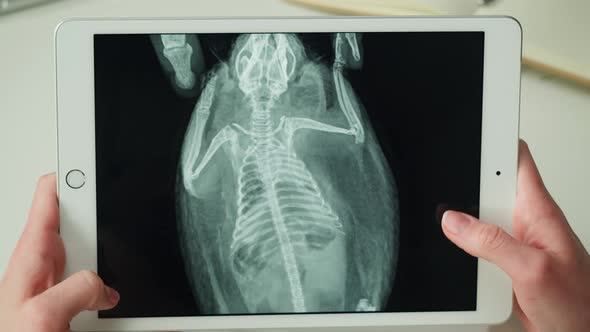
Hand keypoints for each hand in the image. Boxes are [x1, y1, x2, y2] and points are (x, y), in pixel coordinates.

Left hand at [0, 174, 118, 331]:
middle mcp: (47, 261)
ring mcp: (62, 278)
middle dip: (104, 218)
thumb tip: (106, 284)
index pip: (51, 194)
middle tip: (120, 219)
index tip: (94, 158)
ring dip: (113, 257)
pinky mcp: (74, 297)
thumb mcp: (43, 315)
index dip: (73, 172)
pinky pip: (102, 280)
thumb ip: (78, 289)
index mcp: (33, 253)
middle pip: (83, 220)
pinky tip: (114, 295)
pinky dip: (114, 282)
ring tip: (116, 274)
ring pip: (98, 251)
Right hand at [442, 140, 589, 331]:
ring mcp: (514, 242)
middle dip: (464, 181)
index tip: (474, 124)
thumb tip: (454, 221)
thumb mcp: (531, 270)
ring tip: (441, 220)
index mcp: (539, 212)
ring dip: (458, 218)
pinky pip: (476, 242)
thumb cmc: (579, 307)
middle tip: (442, 181)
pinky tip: (452, 249)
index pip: (517, 160)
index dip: (495, 138)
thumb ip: (491, 242)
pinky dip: (460, 243)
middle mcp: (525, 222)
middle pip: (488, 186)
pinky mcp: (505, 261)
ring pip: (477, 216)